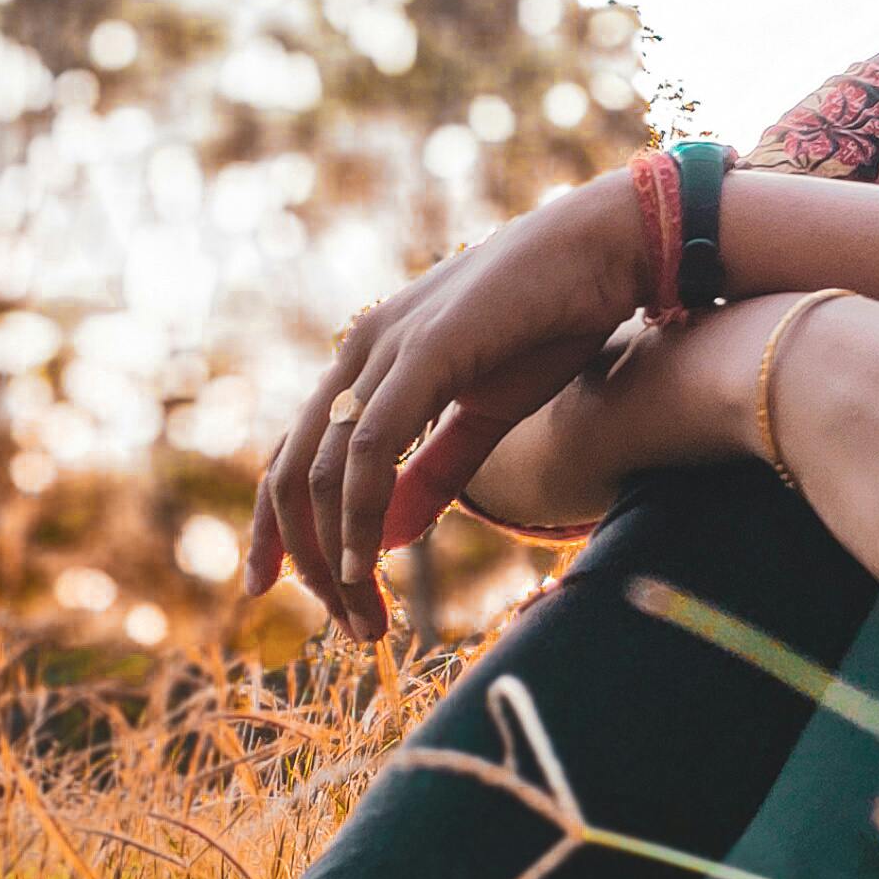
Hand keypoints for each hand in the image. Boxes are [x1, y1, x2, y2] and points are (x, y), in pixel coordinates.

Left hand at [248, 180, 643, 639]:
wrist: (607, 250)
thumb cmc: (555, 322)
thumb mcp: (487, 412)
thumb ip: (435, 471)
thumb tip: (394, 536)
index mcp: (369, 362)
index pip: (294, 455)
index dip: (274, 527)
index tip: (271, 588)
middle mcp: (360, 351)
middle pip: (293, 474)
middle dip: (307, 562)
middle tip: (346, 628)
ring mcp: (386, 348)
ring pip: (325, 473)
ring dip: (338, 556)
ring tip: (366, 619)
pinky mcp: (424, 352)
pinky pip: (372, 449)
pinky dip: (360, 513)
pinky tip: (369, 565)